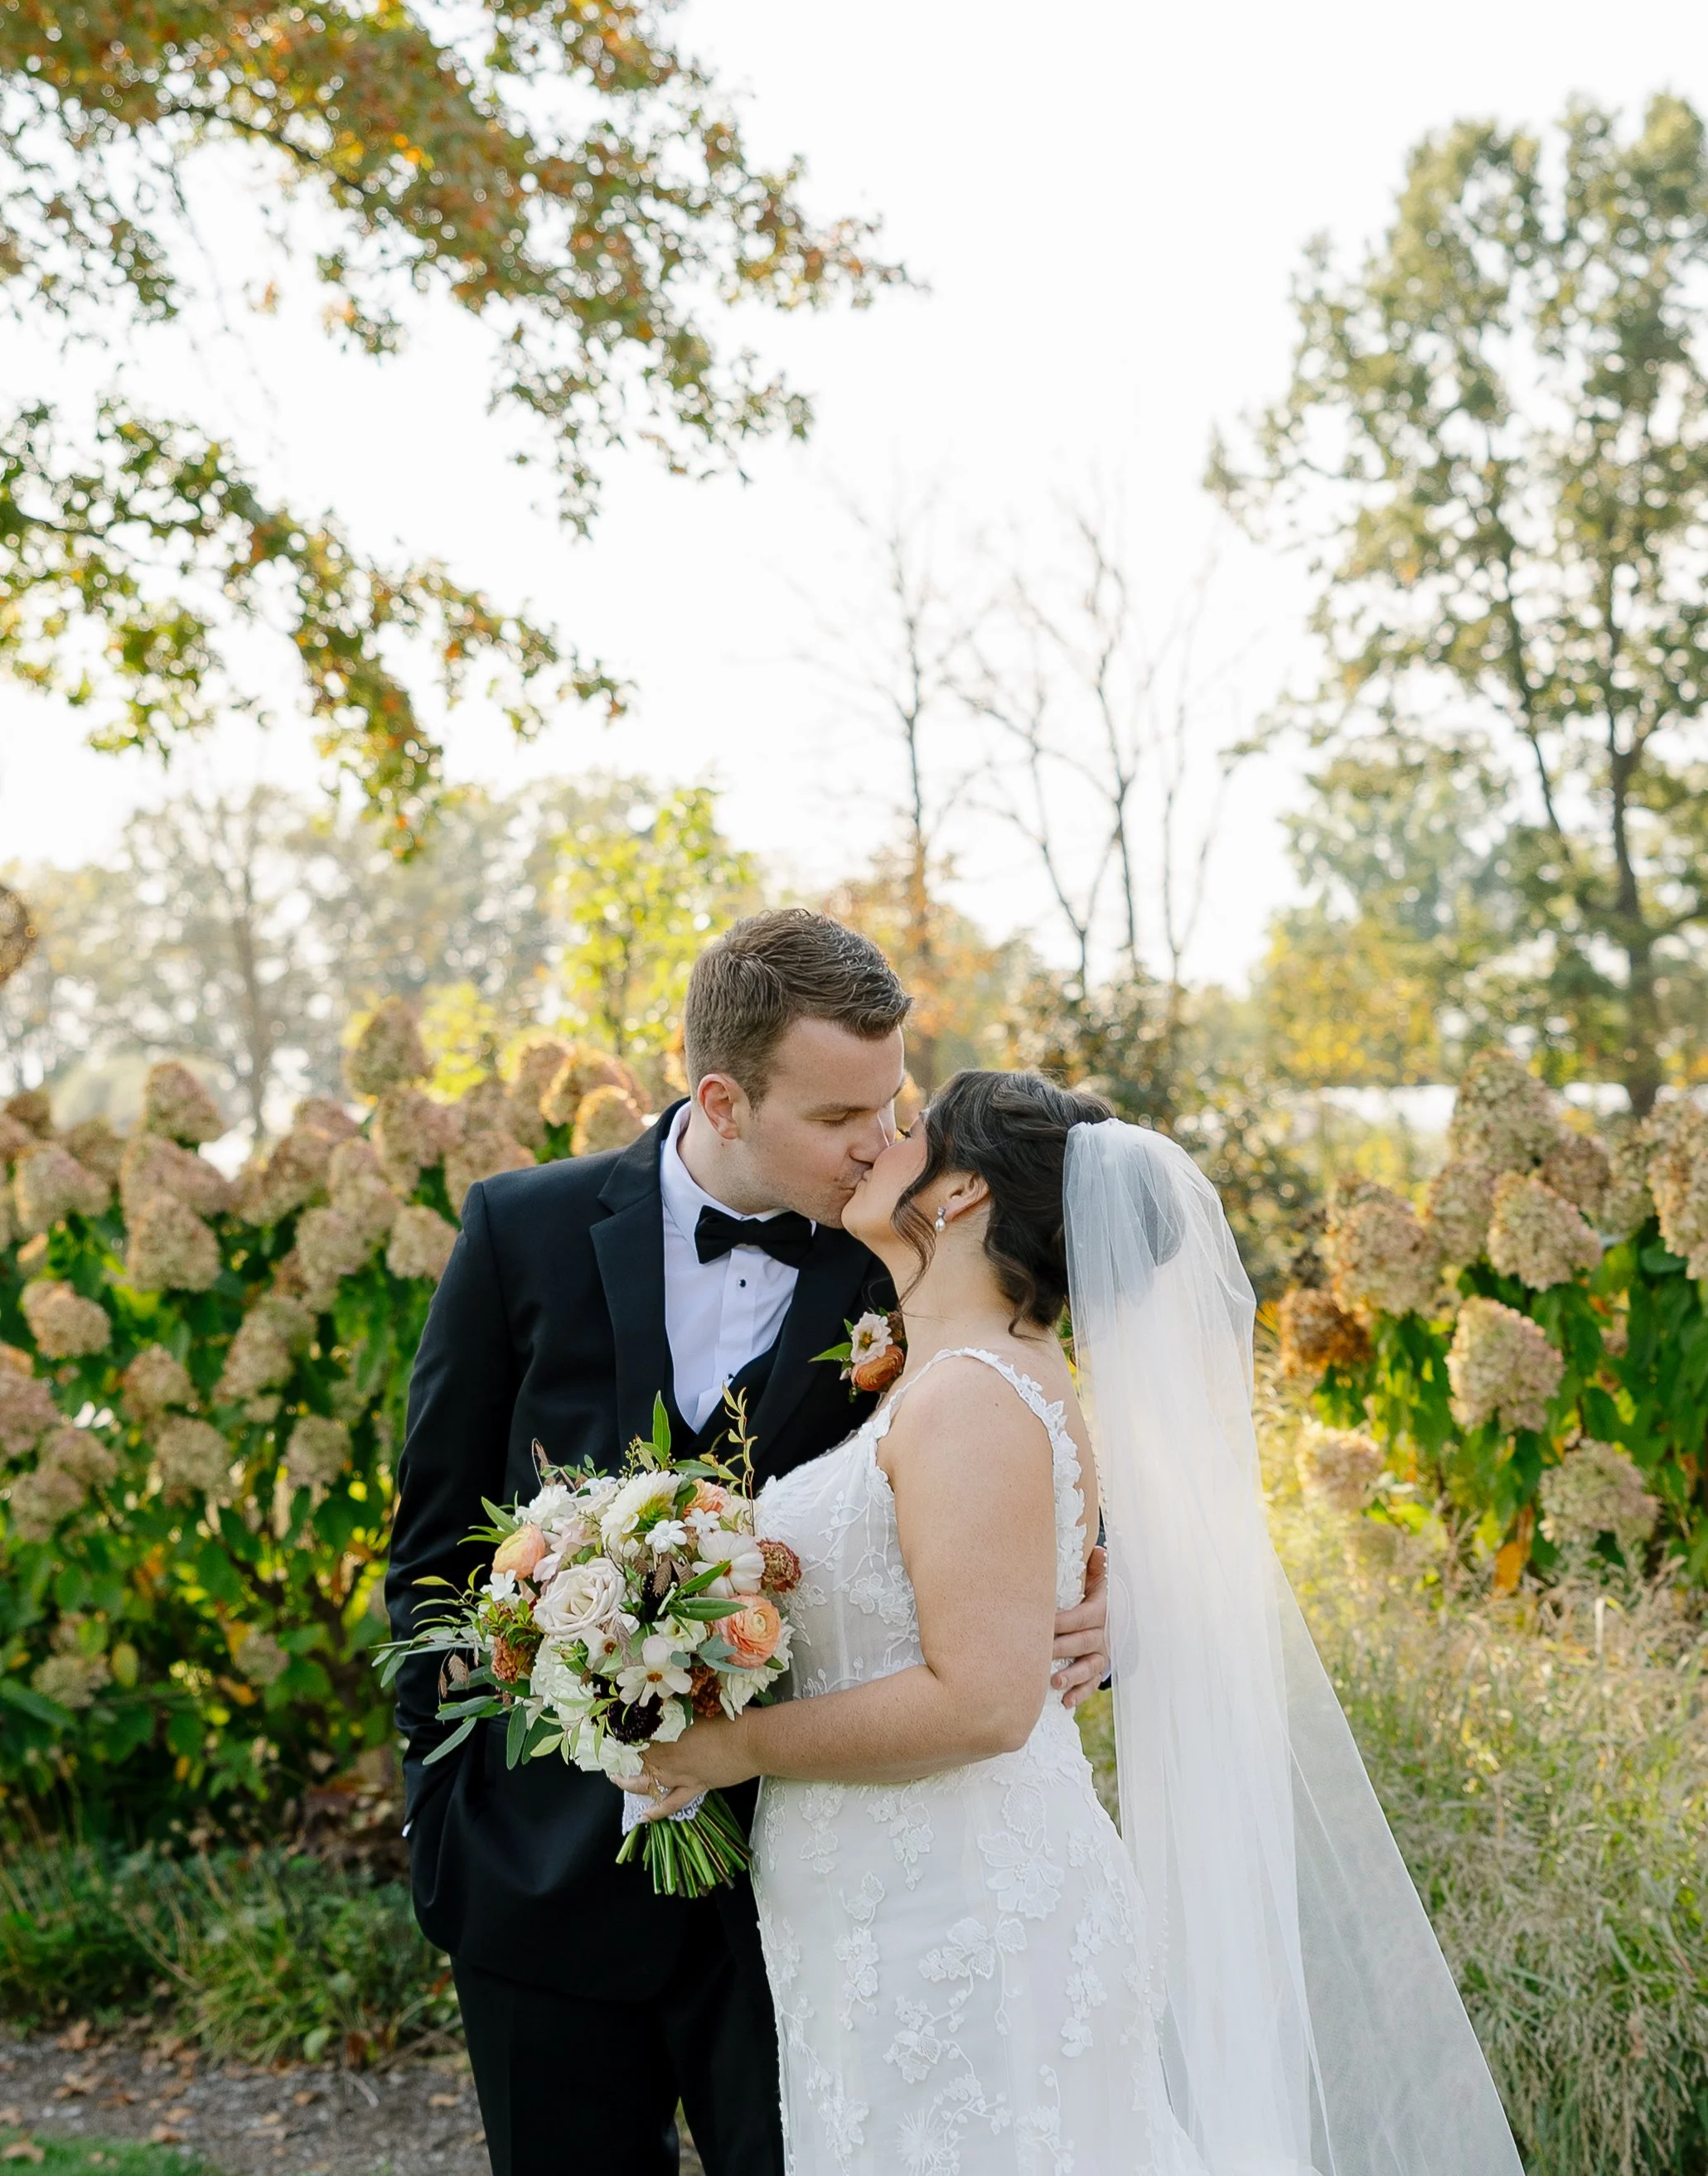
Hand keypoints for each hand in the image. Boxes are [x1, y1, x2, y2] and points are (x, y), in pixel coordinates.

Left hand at [614, 1712, 757, 1820]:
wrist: (753, 1741)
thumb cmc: (729, 1718)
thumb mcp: (700, 1705)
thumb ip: (678, 1706)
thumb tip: (662, 1699)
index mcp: (667, 1734)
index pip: (637, 1736)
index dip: (624, 1734)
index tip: (613, 1731)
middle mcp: (669, 1757)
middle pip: (639, 1759)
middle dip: (623, 1757)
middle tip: (612, 1755)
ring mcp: (681, 1775)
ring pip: (648, 1782)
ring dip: (630, 1783)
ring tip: (617, 1780)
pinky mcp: (695, 1787)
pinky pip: (672, 1803)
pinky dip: (657, 1811)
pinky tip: (645, 1816)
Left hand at [1051, 1545, 1108, 1709]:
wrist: (1117, 1620)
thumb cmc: (1097, 1598)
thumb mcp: (1099, 1582)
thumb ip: (1096, 1568)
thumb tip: (1097, 1550)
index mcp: (1101, 1612)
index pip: (1082, 1617)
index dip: (1063, 1621)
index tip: (1043, 1623)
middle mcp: (1103, 1636)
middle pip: (1083, 1643)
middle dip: (1062, 1648)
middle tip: (1040, 1653)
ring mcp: (1102, 1656)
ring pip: (1089, 1667)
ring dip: (1073, 1676)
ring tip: (1055, 1682)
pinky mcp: (1098, 1672)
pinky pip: (1092, 1685)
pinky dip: (1080, 1694)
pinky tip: (1065, 1702)